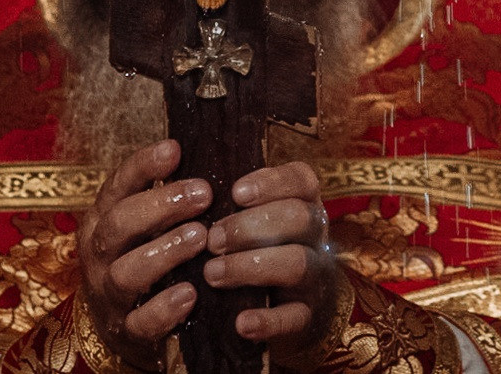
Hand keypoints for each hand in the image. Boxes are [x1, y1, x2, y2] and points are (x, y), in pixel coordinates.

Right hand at [80, 140, 211, 365]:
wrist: (118, 328)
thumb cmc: (142, 258)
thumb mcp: (144, 225)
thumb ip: (166, 197)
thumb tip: (210, 155)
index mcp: (103, 219)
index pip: (117, 186)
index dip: (143, 166)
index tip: (174, 149)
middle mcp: (99, 254)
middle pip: (119, 224)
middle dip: (161, 205)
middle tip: (203, 194)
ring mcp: (109, 294)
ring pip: (126, 272)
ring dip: (165, 251)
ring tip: (200, 236)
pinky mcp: (126, 331)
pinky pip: (141, 322)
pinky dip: (165, 308)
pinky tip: (191, 293)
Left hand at [202, 161, 340, 353]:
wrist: (292, 307)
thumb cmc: (262, 248)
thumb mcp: (256, 218)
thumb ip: (232, 199)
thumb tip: (183, 176)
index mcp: (304, 204)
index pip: (302, 180)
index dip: (271, 183)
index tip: (235, 193)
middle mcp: (316, 237)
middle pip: (299, 218)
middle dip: (250, 226)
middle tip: (212, 239)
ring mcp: (315, 277)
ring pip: (297, 263)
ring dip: (251, 266)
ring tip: (212, 274)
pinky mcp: (307, 316)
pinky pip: (294, 317)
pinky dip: (268, 320)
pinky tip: (241, 323)